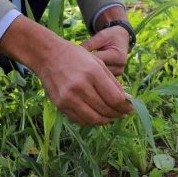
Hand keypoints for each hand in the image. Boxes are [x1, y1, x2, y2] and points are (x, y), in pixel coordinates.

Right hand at [0, 17, 132, 125]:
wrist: (47, 55)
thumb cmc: (75, 56)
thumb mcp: (97, 62)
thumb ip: (113, 82)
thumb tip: (127, 101)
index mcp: (93, 72)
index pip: (115, 98)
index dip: (125, 107)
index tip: (130, 109)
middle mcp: (80, 86)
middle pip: (105, 110)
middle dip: (117, 114)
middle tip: (121, 113)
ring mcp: (69, 97)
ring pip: (94, 119)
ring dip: (105, 120)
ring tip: (110, 116)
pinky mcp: (60, 105)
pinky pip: (80, 120)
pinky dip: (91, 121)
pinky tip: (95, 115)